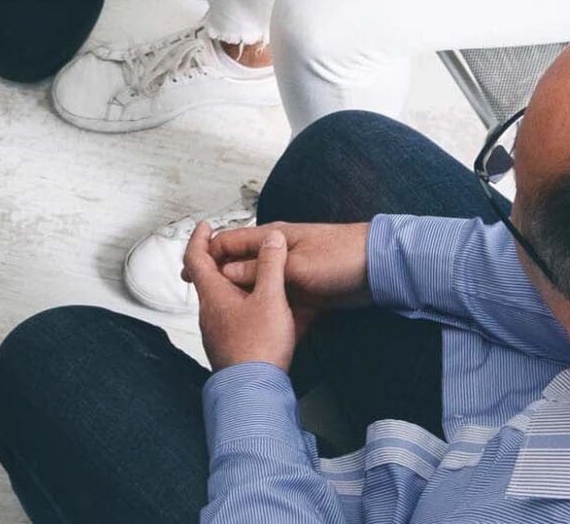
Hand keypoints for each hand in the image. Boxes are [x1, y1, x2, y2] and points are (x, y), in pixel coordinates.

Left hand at [186, 222, 299, 372]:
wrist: (253, 392)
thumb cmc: (259, 348)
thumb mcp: (271, 299)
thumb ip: (272, 266)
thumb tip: (272, 239)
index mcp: (213, 295)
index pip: (195, 257)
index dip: (199, 238)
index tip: (205, 226)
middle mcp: (208, 312)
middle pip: (204, 277)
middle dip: (215, 258)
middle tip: (228, 247)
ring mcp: (214, 331)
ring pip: (216, 297)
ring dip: (227, 281)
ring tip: (247, 274)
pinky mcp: (226, 345)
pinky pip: (226, 315)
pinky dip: (236, 302)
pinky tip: (254, 308)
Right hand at [206, 221, 372, 319]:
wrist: (379, 270)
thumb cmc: (340, 258)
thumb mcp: (296, 266)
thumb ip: (261, 271)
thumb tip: (227, 272)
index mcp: (272, 239)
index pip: (230, 243)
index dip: (207, 256)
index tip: (190, 274)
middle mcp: (277, 255)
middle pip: (241, 268)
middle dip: (222, 283)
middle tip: (204, 305)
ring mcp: (290, 273)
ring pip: (259, 288)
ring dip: (247, 301)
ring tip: (228, 322)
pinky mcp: (304, 291)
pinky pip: (279, 302)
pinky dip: (271, 312)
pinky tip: (263, 329)